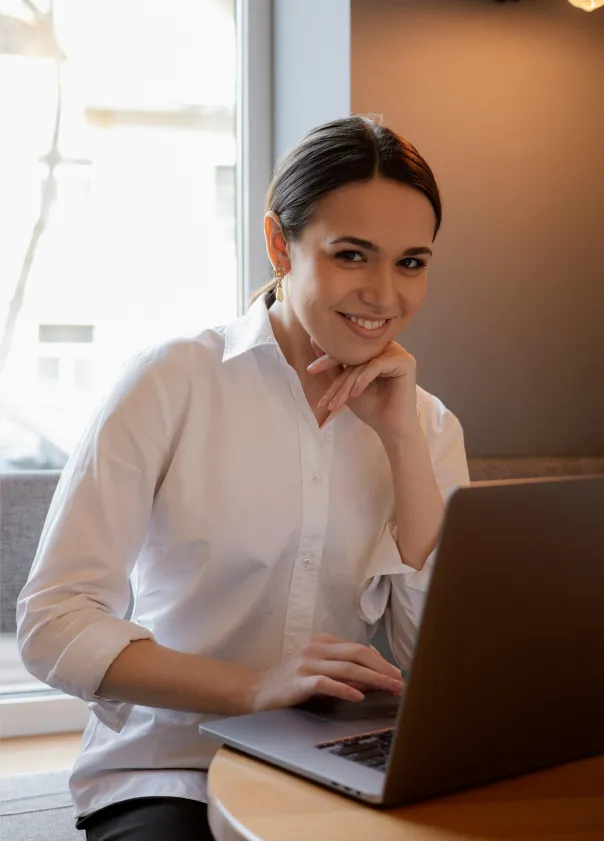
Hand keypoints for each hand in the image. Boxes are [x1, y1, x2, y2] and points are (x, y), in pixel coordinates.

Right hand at [250, 633, 403, 711]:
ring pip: (347, 667)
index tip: (398, 675)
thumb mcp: (320, 672)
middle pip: (358, 653)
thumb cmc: (290, 683)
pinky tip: (358, 696)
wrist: (255, 691)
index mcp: (323, 642)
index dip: (382, 661)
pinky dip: (344, 689)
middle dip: (383, 668)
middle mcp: (316, 648)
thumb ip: (345, 672)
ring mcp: (307, 663)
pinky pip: (326, 683)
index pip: (360, 648)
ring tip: (390, 689)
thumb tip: (377, 677)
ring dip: (373, 679)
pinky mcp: (299, 681)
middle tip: (401, 682)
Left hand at [307, 339, 419, 444]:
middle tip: (325, 396)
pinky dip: (363, 380)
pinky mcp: (405, 361)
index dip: (328, 360)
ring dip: (347, 384)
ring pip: (363, 363)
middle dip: (338, 379)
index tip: (311, 370)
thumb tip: (312, 340)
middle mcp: (387, 347)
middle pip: (355, 356)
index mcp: (375, 349)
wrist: (391, 428)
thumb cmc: (371, 407)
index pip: (348, 350)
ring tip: (338, 403)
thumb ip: (333, 364)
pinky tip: (355, 394)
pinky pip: (376, 365)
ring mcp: (398, 353)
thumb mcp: (346, 385)